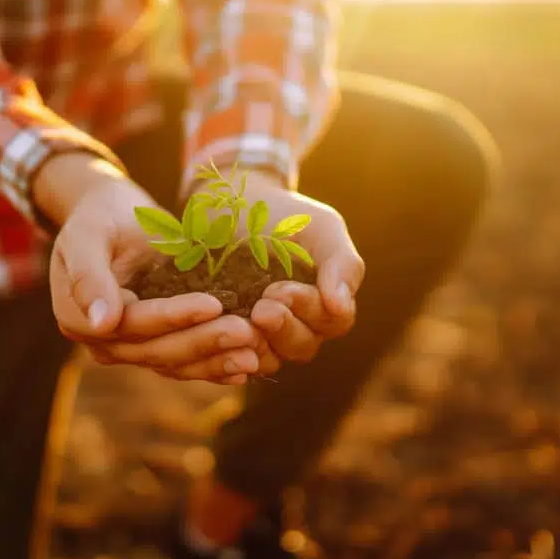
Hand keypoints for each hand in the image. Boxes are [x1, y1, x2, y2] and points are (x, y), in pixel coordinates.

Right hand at [41, 153, 263, 384]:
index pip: (133, 324)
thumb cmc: (100, 215)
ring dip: (216, 360)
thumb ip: (88, 275)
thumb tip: (102, 323)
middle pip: (157, 350)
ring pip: (175, 363)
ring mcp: (129, 348)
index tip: (213, 304)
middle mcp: (102, 341)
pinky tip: (249, 365)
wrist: (112, 214)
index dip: (173, 318)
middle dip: (203, 341)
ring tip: (256, 354)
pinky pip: (185, 362)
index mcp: (78, 317)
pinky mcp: (154, 345)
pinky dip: (216, 365)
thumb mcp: (89, 233)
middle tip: (247, 332)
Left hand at [241, 172, 364, 364]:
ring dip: (258, 346)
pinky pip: (235, 356)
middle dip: (283, 328)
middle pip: (302, 346)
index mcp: (326, 302)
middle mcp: (299, 325)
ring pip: (270, 358)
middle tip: (261, 308)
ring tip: (241, 323)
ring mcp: (263, 333)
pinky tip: (217, 336)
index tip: (281, 290)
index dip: (309, 311)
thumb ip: (341, 263)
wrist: (235, 201)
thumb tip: (341, 307)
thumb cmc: (286, 215)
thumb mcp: (321, 228)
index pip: (332, 322)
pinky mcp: (229, 334)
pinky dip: (230, 351)